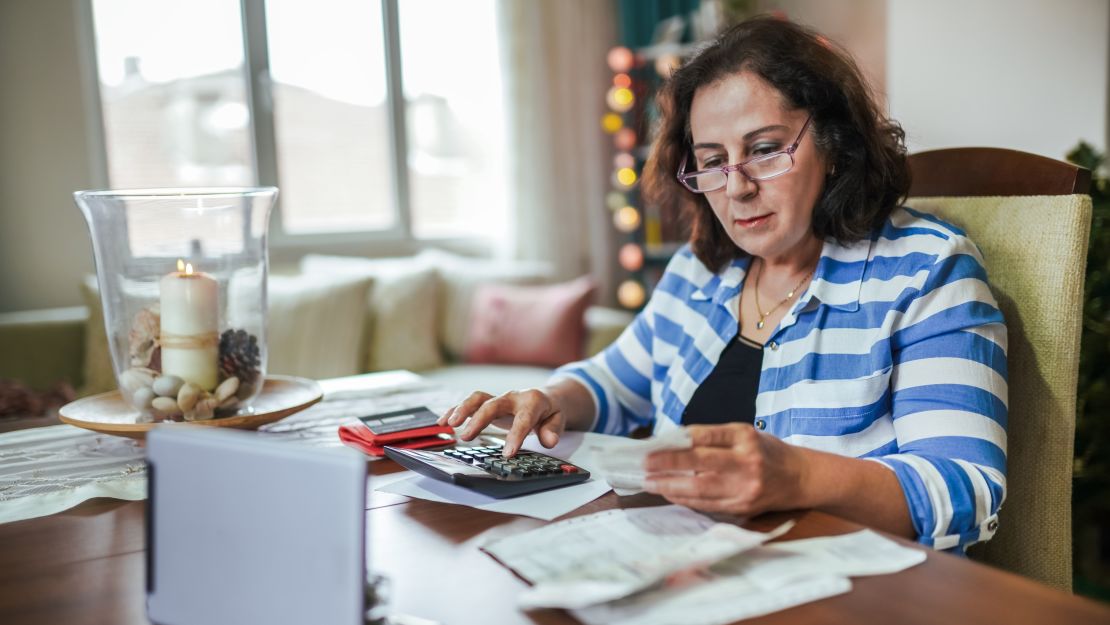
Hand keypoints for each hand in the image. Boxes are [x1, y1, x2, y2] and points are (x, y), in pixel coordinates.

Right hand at [437, 389, 565, 456]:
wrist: (545, 398)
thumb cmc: (549, 412)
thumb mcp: (558, 420)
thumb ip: (553, 431)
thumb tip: (549, 441)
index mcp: (532, 401)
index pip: (523, 419)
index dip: (515, 436)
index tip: (508, 454)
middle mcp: (512, 397)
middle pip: (493, 405)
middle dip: (479, 420)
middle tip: (467, 437)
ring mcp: (498, 398)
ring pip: (477, 399)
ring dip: (462, 410)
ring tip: (449, 425)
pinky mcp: (488, 402)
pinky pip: (469, 404)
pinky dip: (455, 410)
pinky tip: (442, 422)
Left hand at [642, 423, 807, 515]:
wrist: (798, 478)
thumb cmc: (765, 451)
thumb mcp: (743, 433)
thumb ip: (711, 437)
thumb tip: (673, 442)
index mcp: (746, 438)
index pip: (706, 437)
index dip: (677, 442)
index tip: (653, 445)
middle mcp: (747, 463)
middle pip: (701, 465)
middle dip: (668, 466)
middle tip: (644, 465)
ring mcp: (745, 488)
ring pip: (700, 490)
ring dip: (671, 486)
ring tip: (649, 482)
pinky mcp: (742, 507)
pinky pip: (707, 505)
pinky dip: (685, 499)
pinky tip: (669, 493)